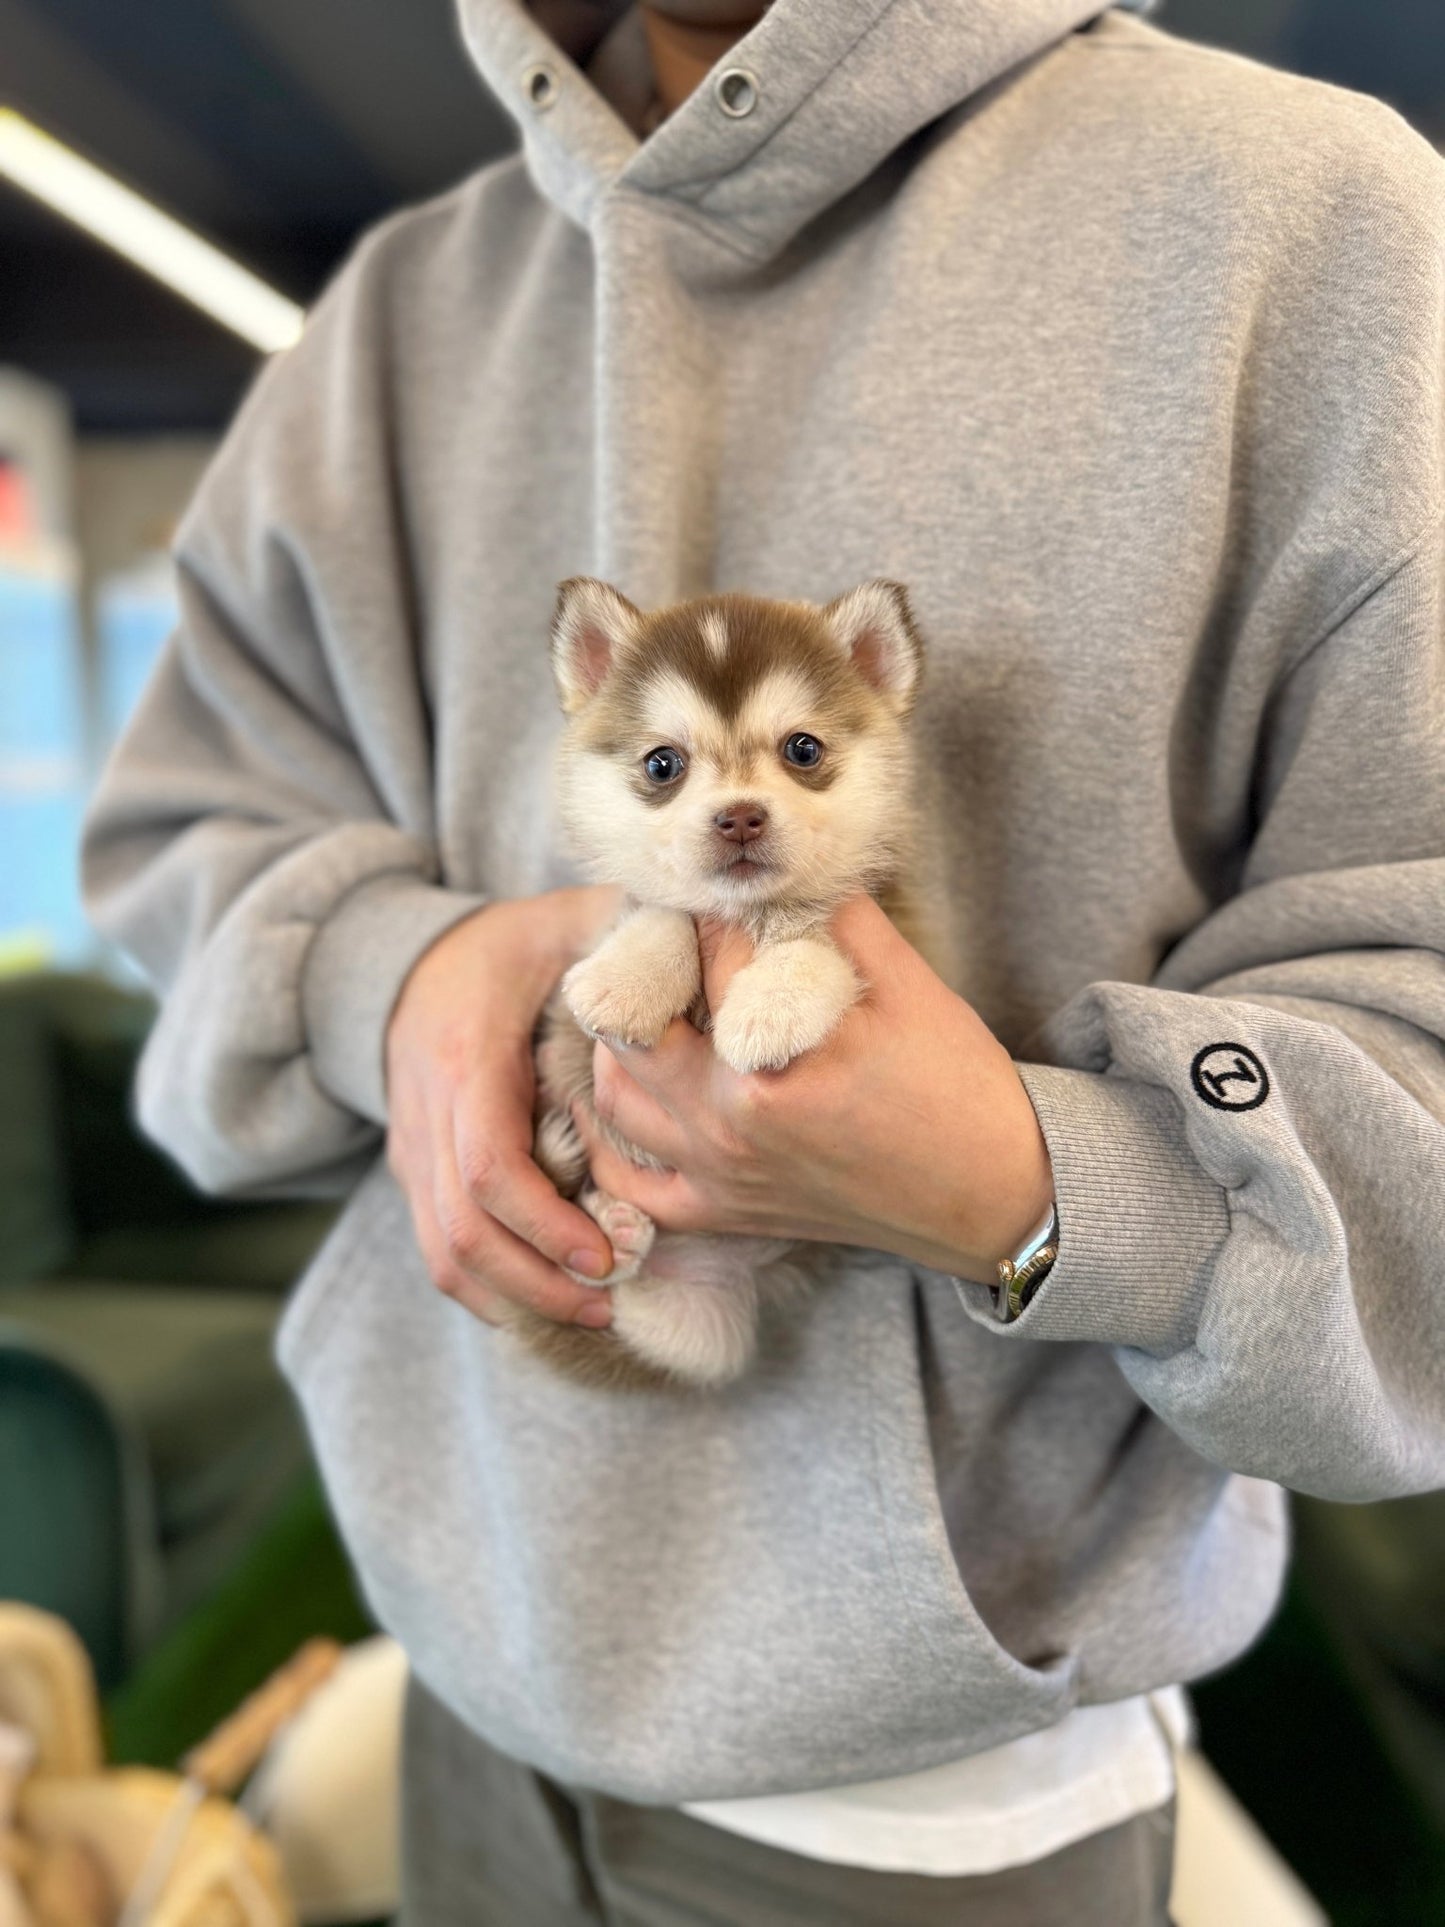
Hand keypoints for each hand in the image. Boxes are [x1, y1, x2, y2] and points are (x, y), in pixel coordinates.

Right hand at [385, 887, 620, 1328]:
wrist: (412, 960)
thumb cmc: (517, 946)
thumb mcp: (573, 924)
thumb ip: (636, 944)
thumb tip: (715, 961)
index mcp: (468, 1055)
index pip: (490, 1164)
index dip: (546, 1223)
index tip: (607, 1256)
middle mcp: (427, 1111)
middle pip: (463, 1229)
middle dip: (537, 1279)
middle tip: (608, 1303)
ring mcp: (412, 1148)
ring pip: (444, 1252)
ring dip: (515, 1295)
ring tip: (591, 1313)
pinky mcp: (413, 1173)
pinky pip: (438, 1250)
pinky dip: (488, 1288)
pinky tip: (546, 1301)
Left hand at [574, 897, 1053, 1280]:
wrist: (992, 1195)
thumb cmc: (958, 1089)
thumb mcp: (909, 987)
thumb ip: (842, 918)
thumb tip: (795, 866)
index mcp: (769, 1060)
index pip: (709, 956)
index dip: (711, 910)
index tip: (715, 886)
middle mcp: (726, 1122)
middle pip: (634, 1022)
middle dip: (646, 969)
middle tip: (673, 942)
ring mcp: (718, 1174)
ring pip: (616, 1096)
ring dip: (621, 1045)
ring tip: (654, 1006)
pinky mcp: (724, 1214)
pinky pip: (630, 1185)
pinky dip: (612, 1141)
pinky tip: (633, 1095)